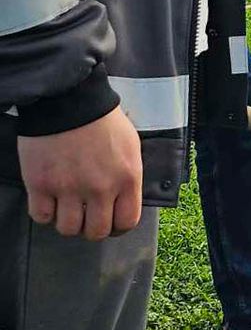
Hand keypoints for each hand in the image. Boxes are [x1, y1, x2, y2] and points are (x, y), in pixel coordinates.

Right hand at [19, 105, 142, 239]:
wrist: (68, 97)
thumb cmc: (102, 119)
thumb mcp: (130, 146)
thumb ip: (128, 176)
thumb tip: (123, 199)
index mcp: (127, 178)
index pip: (127, 222)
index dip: (117, 227)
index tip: (109, 221)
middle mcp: (100, 188)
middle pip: (97, 232)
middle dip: (91, 227)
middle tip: (84, 215)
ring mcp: (68, 188)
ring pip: (68, 229)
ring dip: (66, 221)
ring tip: (65, 206)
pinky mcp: (40, 184)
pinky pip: (41, 217)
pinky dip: (44, 212)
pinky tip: (47, 200)